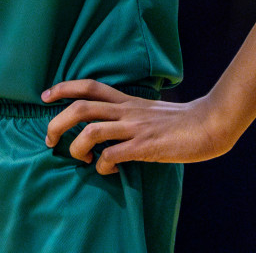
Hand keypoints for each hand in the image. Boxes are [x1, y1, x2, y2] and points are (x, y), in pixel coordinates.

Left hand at [42, 80, 235, 175]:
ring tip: (80, 157)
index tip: (45, 95)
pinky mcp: (145, 146)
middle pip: (81, 108)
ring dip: (76, 147)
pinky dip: (101, 164)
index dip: (64, 88)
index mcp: (127, 100)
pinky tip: (106, 169)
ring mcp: (135, 128)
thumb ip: (129, 113)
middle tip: (48, 138)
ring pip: (91, 130)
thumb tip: (112, 124)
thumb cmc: (181, 120)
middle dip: (57, 122)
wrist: (209, 124)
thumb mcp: (150, 109)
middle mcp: (127, 111)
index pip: (89, 86)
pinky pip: (112, 154)